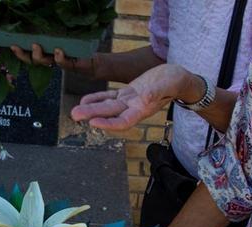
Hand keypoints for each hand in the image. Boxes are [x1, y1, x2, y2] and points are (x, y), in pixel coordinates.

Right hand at [9, 43, 95, 76]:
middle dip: (24, 56)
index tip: (12, 45)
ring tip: (36, 46)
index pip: (29, 55)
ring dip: (39, 56)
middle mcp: (52, 60)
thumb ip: (54, 38)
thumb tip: (40, 31)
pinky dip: (60, 58)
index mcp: (48, 54)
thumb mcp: (64, 42)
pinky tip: (58, 51)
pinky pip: (63, 63)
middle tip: (18, 46)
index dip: (19, 53)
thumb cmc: (79, 51)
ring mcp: (61, 63)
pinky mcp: (72, 65)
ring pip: (45, 62)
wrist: (95, 63)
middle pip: (33, 61)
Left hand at [71, 63, 202, 130]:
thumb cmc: (176, 81)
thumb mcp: (170, 83)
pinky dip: (97, 98)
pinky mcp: (127, 93)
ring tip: (74, 111)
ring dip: (90, 108)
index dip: (108, 123)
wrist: (177, 78)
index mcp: (143, 110)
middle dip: (92, 114)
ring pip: (107, 106)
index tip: (93, 123)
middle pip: (110, 114)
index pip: (123, 121)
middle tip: (74, 115)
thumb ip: (158, 91)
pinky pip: (109, 96)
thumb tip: (146, 98)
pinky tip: (84, 99)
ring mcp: (129, 101)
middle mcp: (133, 108)